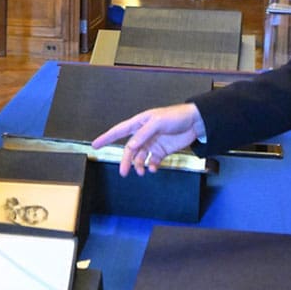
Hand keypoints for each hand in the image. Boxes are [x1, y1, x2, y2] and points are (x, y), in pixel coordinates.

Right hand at [89, 103, 205, 175]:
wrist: (195, 122)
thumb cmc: (175, 116)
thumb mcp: (157, 122)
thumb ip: (143, 134)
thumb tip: (131, 146)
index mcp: (139, 123)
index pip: (118, 131)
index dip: (106, 138)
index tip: (95, 145)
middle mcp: (143, 134)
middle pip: (129, 150)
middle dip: (125, 161)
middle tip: (122, 172)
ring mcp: (152, 143)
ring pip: (140, 157)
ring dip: (139, 165)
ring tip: (142, 171)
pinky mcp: (161, 151)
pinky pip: (152, 161)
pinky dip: (151, 166)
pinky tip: (153, 168)